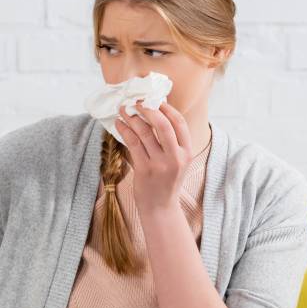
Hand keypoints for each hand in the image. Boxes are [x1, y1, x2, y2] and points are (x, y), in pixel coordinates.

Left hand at [113, 99, 191, 216]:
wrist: (160, 208)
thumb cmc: (167, 181)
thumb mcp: (178, 161)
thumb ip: (172, 141)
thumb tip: (158, 112)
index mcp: (187, 152)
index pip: (179, 123)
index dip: (166, 108)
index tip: (154, 99)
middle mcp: (175, 157)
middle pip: (163, 125)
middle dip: (148, 109)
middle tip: (136, 101)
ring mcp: (160, 164)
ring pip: (145, 133)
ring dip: (133, 118)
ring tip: (124, 109)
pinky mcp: (144, 170)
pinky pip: (133, 144)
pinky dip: (125, 131)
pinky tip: (120, 124)